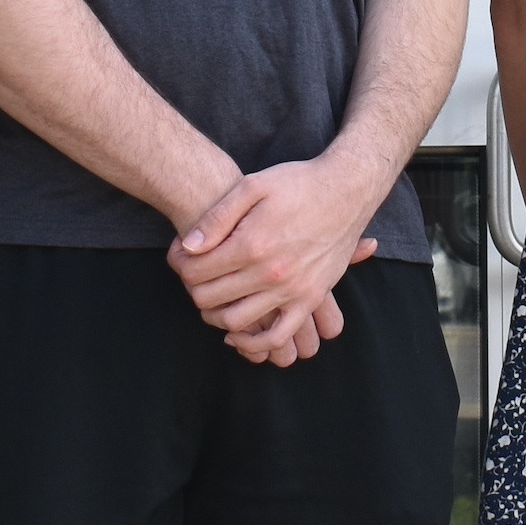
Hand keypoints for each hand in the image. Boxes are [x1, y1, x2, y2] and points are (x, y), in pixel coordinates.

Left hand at [169, 156, 382, 355]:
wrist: (347, 189)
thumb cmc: (298, 183)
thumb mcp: (252, 185)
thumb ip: (217, 217)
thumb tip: (188, 247)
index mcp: (252, 243)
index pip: (195, 270)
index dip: (178, 263)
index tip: (179, 254)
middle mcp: (271, 272)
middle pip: (209, 297)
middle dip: (191, 286)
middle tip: (192, 273)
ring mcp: (292, 290)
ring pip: (235, 320)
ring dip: (214, 314)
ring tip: (211, 297)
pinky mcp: (310, 299)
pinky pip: (278, 336)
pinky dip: (253, 342)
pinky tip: (238, 330)